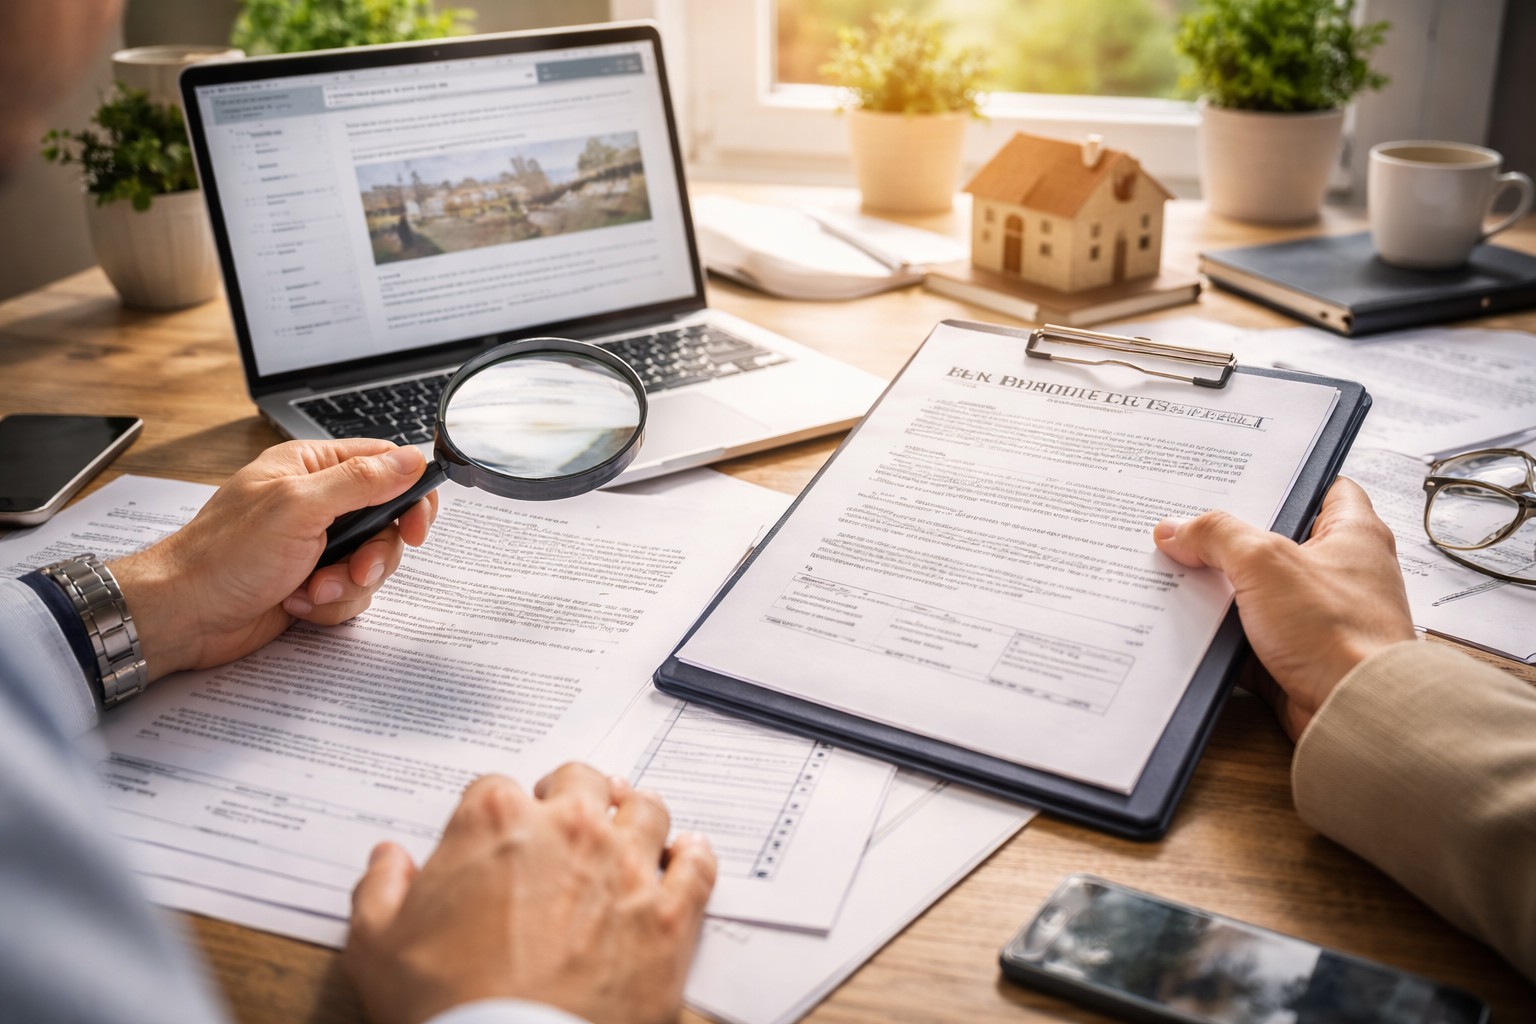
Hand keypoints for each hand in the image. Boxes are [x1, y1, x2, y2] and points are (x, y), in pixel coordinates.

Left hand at [109, 439, 438, 680]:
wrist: (184, 616)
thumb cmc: (223, 557)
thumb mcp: (298, 508)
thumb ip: (360, 481)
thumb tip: (411, 459)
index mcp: (311, 468)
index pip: (385, 466)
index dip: (410, 496)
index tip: (415, 527)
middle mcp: (318, 503)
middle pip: (387, 523)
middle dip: (375, 555)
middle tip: (356, 569)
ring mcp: (317, 545)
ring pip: (373, 564)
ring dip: (347, 585)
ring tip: (311, 592)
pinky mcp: (314, 582)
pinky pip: (352, 594)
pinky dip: (331, 605)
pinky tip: (297, 604)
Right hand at [345, 764, 715, 1023]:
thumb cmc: (447, 1007)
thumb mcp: (377, 948)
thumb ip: (380, 890)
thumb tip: (389, 861)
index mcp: (496, 822)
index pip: (496, 787)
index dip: (495, 812)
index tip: (496, 835)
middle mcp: (570, 829)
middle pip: (581, 781)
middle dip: (570, 796)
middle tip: (564, 824)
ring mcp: (627, 868)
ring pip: (646, 809)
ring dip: (634, 816)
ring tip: (625, 834)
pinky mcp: (671, 915)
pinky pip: (697, 863)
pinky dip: (692, 857)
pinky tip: (682, 859)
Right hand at [1152, 477, 1415, 739]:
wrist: (1353, 711)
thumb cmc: (1340, 634)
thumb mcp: (1266, 562)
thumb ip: (1216, 536)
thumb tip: (1178, 528)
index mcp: (1352, 534)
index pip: (1326, 488)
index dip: (1285, 482)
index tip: (1242, 481)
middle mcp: (1340, 573)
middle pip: (1277, 543)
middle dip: (1232, 542)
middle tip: (1193, 530)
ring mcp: (1318, 617)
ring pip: (1258, 592)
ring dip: (1223, 591)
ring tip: (1181, 575)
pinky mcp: (1297, 655)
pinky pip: (1249, 637)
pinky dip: (1221, 636)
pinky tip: (1189, 626)